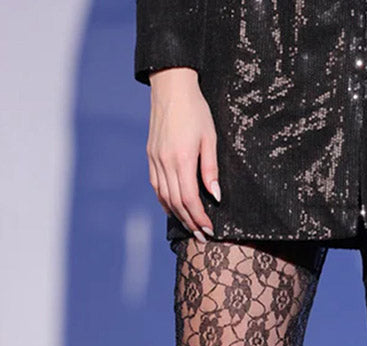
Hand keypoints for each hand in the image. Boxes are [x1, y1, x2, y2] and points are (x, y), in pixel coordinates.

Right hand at [147, 67, 220, 241]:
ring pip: (165, 197)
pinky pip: (157, 186)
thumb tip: (215, 197)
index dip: (199, 218)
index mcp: (181, 160)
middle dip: (190, 222)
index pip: (190, 199)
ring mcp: (155, 160)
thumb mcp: (210, 139)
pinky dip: (165, 201)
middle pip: (177, 203)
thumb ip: (211, 170)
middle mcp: (165, 163)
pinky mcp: (151, 156)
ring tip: (190, 227)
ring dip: (178, 215)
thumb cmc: (196, 111)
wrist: (171, 87)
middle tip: (202, 237)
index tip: (209, 230)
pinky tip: (174, 209)